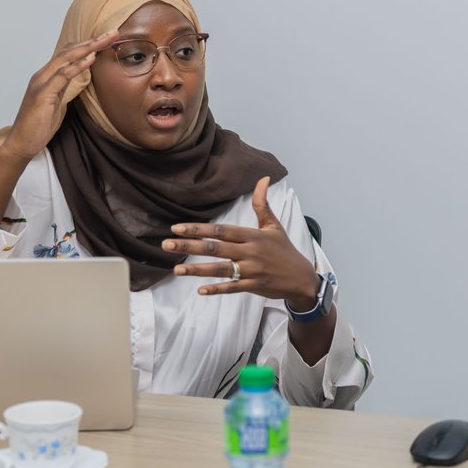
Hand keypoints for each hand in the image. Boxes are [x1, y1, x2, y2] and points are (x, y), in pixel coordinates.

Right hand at [0, 30, 118, 161]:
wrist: (22, 142)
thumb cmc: (39, 125)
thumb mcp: (58, 103)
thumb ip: (67, 88)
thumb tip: (81, 79)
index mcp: (47, 77)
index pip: (69, 54)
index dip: (88, 45)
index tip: (107, 39)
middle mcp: (43, 75)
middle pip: (69, 51)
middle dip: (92, 41)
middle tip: (112, 33)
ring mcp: (41, 83)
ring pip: (66, 58)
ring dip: (88, 48)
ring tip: (105, 39)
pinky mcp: (42, 94)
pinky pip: (62, 75)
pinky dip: (77, 65)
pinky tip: (90, 58)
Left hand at [163, 176, 320, 305]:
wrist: (301, 278)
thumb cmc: (284, 250)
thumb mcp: (274, 225)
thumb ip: (262, 203)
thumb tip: (262, 178)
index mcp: (253, 236)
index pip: (222, 230)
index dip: (199, 229)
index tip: (177, 227)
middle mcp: (251, 252)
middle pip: (216, 248)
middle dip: (189, 246)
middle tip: (166, 244)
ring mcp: (252, 270)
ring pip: (220, 269)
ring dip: (197, 269)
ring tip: (176, 269)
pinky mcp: (254, 286)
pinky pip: (232, 288)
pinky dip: (217, 289)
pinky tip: (200, 290)